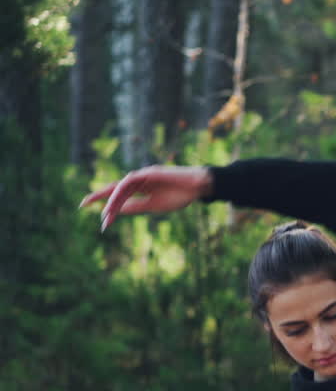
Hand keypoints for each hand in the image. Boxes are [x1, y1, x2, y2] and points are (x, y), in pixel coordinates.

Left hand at [79, 166, 212, 231]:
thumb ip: (136, 207)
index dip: (107, 204)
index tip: (98, 218)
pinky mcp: (149, 172)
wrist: (197, 187)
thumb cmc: (179, 196)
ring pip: (121, 187)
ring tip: (104, 214)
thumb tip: (116, 210)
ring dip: (111, 200)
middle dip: (99, 197)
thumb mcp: (153, 206)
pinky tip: (114, 199)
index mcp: (141, 189)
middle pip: (115, 190)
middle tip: (82, 205)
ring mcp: (144, 175)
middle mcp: (139, 181)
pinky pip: (130, 181)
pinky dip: (121, 190)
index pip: (120, 196)